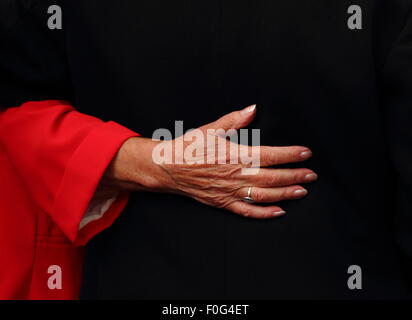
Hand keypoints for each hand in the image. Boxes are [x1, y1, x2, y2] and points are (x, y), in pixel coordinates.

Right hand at [103, 105, 317, 218]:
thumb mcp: (209, 129)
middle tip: (312, 175)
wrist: (166, 167)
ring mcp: (229, 191)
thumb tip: (253, 108)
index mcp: (233, 154)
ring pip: (263, 196)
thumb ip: (234, 120)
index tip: (306, 153)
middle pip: (272, 177)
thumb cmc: (187, 147)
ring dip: (285, 194)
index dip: (290, 155)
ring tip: (302, 191)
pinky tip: (279, 212)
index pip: (270, 155)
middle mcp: (234, 175)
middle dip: (295, 176)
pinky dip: (264, 213)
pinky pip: (246, 211)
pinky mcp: (222, 202)